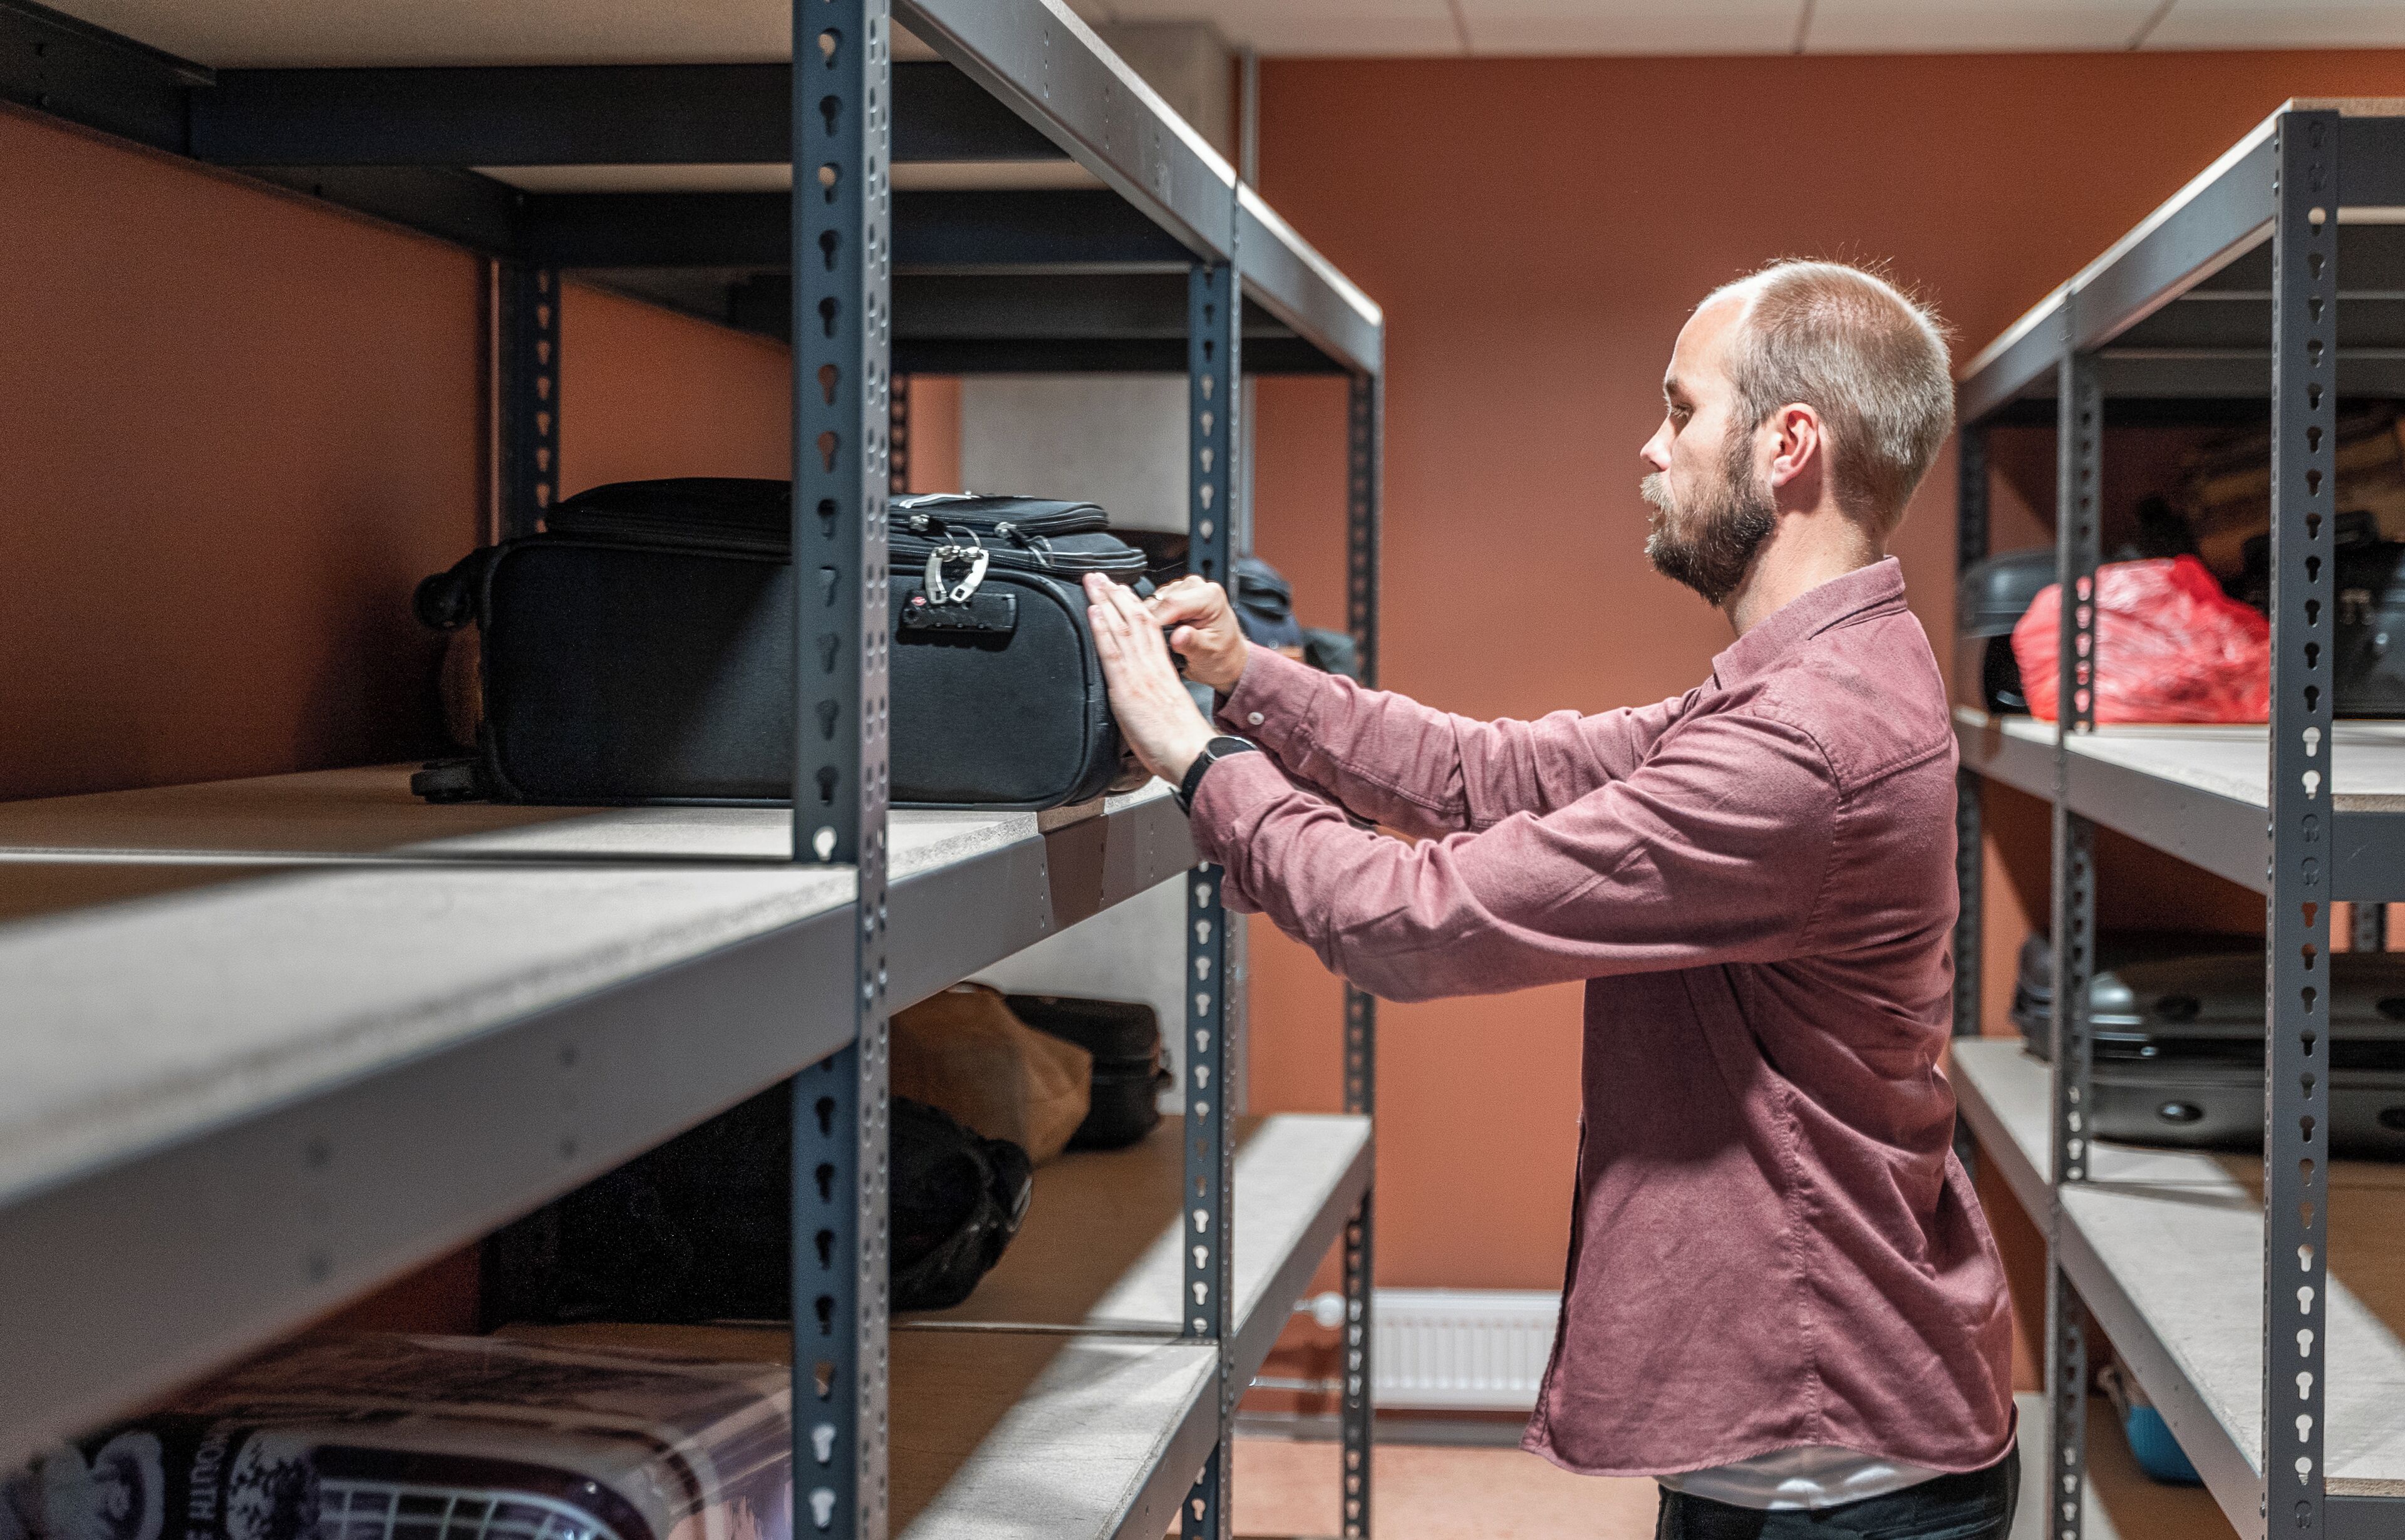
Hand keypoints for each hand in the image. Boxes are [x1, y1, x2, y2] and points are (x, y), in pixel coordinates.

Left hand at [1084, 573, 1216, 786]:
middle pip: (1135, 621)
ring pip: (1123, 628)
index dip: (1134, 607)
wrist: (1191, 755)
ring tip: (1093, 581)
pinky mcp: (1128, 688)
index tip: (1122, 591)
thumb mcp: (1169, 715)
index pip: (1149, 631)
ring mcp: (1140, 675)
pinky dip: (1102, 628)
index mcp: (1163, 673)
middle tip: (1101, 575)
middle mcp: (1152, 668)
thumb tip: (1142, 703)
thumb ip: (1155, 700)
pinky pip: (1113, 651)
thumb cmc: (1182, 744)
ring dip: (1105, 601)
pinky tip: (1093, 611)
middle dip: (1116, 595)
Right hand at [1145, 575, 1248, 692]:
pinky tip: (1161, 633)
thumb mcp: (1208, 653)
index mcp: (1210, 596)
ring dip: (1152, 622)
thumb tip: (1177, 637)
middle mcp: (1196, 587)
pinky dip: (1153, 620)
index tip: (1149, 639)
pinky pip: (1152, 606)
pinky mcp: (1172, 595)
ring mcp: (1183, 589)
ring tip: (1161, 640)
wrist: (1226, 656)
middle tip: (1155, 644)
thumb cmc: (1222, 654)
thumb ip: (1192, 643)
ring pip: (1152, 602)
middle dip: (1153, 623)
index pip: (1173, 603)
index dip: (1157, 621)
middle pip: (1160, 601)